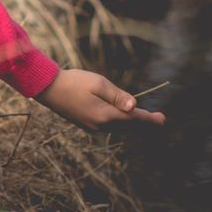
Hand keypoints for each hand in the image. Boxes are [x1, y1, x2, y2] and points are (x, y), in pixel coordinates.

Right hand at [34, 69, 165, 129]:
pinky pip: (111, 127)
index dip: (150, 120)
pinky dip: (121, 124)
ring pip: (120, 129)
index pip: (134, 120)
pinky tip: (125, 118)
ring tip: (146, 119)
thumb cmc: (74, 82)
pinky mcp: (87, 125)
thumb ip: (118, 96)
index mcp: (105, 115)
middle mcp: (100, 126)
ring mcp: (93, 127)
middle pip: (129, 128)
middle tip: (159, 120)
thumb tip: (135, 107)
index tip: (163, 119)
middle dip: (144, 124)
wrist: (49, 89)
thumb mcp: (99, 83)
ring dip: (133, 125)